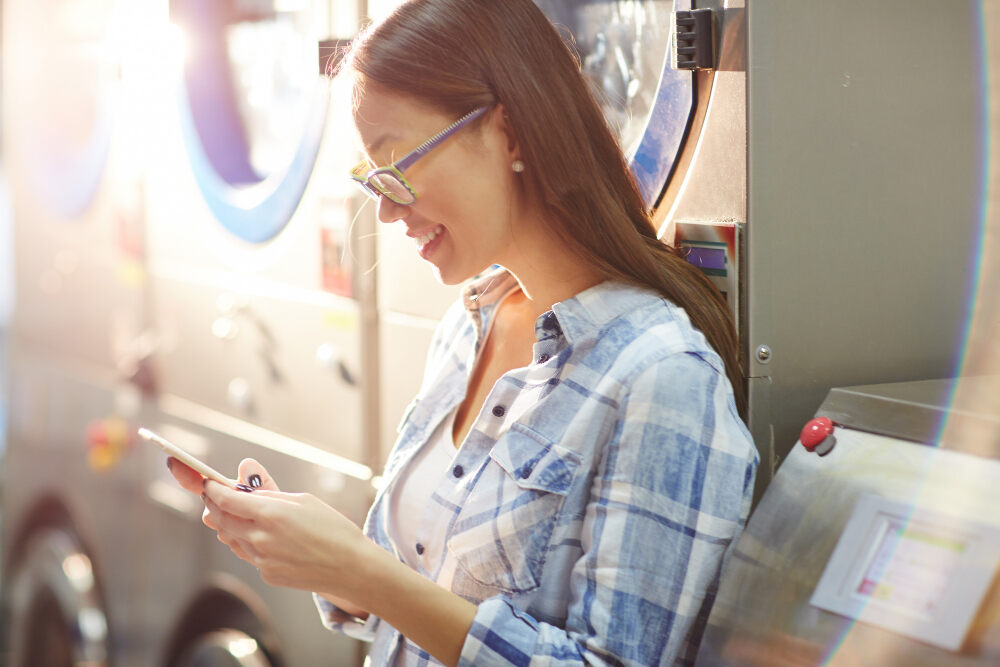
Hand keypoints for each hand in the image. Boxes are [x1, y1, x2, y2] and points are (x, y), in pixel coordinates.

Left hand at [201, 476, 370, 598]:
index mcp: (270, 513)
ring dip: (230, 525)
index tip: (209, 483)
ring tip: (244, 515)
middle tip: (217, 497)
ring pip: (230, 538)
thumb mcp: (303, 500)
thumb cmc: (333, 528)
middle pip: (220, 520)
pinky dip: (249, 542)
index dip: (213, 489)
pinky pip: (248, 554)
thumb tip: (245, 474)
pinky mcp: (267, 575)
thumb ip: (269, 489)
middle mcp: (260, 538)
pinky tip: (267, 537)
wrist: (350, 568)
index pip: (226, 499)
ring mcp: (262, 560)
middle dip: (215, 506)